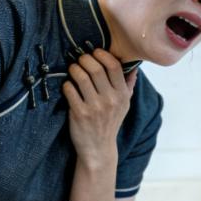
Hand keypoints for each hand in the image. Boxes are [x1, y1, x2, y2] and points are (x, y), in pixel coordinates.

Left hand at [63, 49, 137, 167]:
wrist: (99, 148)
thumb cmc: (110, 123)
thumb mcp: (124, 106)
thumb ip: (128, 86)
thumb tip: (134, 67)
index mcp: (123, 95)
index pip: (114, 66)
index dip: (103, 55)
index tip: (95, 52)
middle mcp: (111, 100)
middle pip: (96, 68)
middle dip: (85, 59)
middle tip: (80, 59)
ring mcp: (95, 107)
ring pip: (81, 77)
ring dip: (74, 69)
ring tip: (73, 69)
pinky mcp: (80, 113)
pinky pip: (70, 90)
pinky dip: (67, 84)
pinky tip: (68, 86)